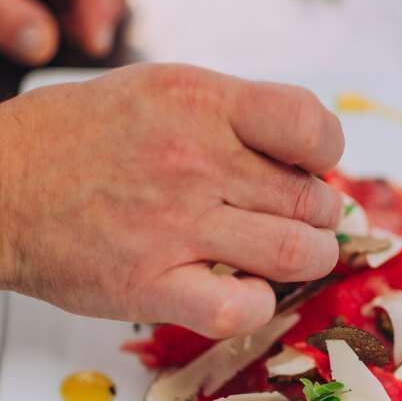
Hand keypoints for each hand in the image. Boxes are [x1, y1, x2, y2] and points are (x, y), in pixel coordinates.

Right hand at [0, 63, 343, 336]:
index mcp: (201, 104)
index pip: (310, 126)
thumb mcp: (159, 92)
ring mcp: (174, 225)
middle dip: (315, 216)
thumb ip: (232, 118)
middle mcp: (195, 161)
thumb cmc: (76, 139)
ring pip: (294, 254)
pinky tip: (239, 290)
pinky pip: (239, 308)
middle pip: (311, 201)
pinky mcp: (149, 284)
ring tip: (283, 256)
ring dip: (304, 260)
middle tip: (293, 219)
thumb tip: (301, 154)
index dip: (324, 154)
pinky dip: (255, 305)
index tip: (308, 167)